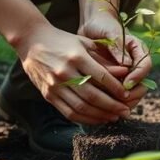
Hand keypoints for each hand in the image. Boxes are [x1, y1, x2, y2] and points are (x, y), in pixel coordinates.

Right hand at [14, 24, 131, 124]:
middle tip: (126, 111)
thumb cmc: (62, 41)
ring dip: (100, 116)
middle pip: (92, 96)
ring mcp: (54, 86)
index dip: (116, 89)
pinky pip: (68, 112)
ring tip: (114, 117)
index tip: (128, 95)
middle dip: (112, 106)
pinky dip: (84, 119)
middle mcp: (64, 73)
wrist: (31, 41)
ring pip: (81, 107)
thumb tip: (126, 72)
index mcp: (76, 57)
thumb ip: (103, 60)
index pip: (101, 77)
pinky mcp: (48, 95)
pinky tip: (97, 119)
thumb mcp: (84, 44)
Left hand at [78, 11, 152, 109]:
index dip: (138, 77)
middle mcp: (135, 63)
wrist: (91, 26)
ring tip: (112, 108)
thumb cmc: (103, 26)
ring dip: (124, 102)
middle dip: (133, 95)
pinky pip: (119, 94)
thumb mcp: (111, 33)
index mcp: (138, 51)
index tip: (126, 84)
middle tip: (120, 102)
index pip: (146, 66)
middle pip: (142, 84)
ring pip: (132, 93)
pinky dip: (113, 102)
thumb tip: (126, 64)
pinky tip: (105, 107)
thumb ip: (118, 47)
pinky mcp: (115, 79)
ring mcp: (126, 73)